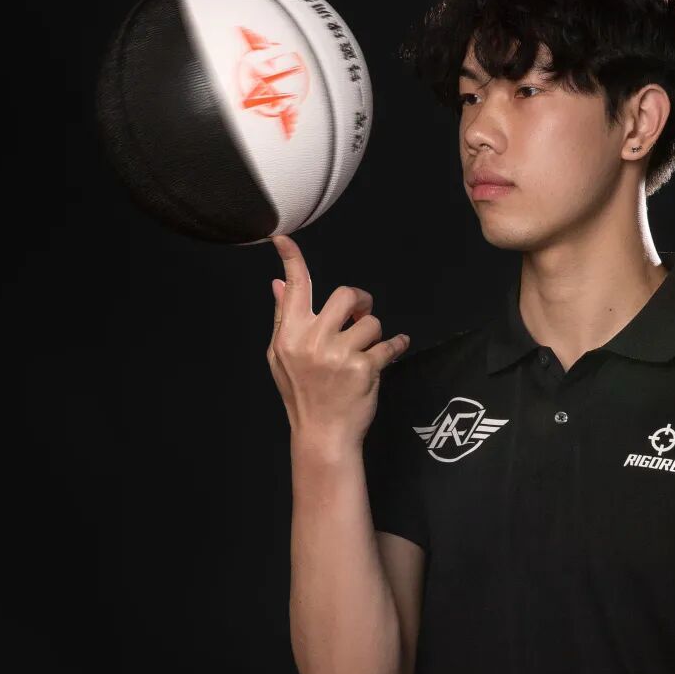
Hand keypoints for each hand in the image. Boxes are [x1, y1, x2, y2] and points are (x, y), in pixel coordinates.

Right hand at [266, 233, 409, 442]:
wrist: (323, 434)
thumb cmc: (303, 395)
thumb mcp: (281, 357)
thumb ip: (283, 318)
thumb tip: (279, 284)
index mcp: (290, 336)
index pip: (293, 289)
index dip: (290, 260)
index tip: (283, 239)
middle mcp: (313, 341)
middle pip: (346, 295)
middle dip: (360, 301)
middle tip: (361, 314)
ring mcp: (339, 355)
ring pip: (371, 321)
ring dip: (374, 333)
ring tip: (365, 350)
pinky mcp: (364, 368)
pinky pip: (389, 345)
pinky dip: (395, 346)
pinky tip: (394, 349)